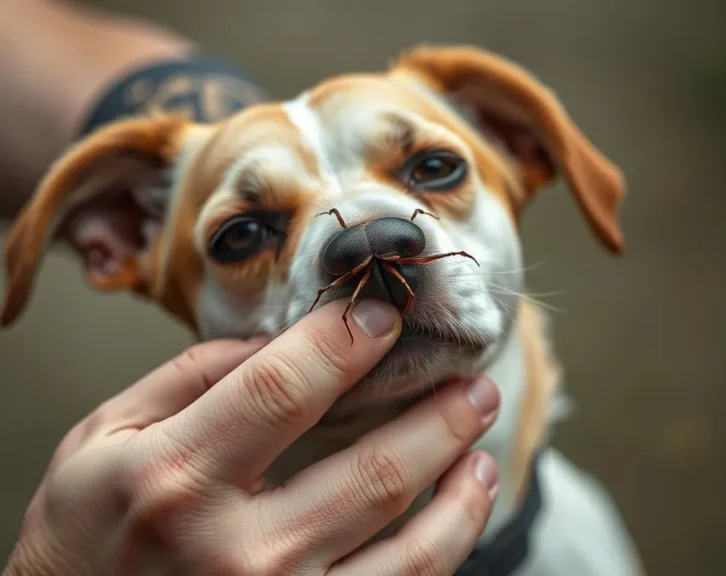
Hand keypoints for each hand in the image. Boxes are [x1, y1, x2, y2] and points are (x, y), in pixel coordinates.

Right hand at [3, 298, 499, 575]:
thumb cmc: (84, 534)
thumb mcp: (105, 435)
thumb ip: (192, 376)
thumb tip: (279, 340)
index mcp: (176, 477)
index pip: (285, 388)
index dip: (346, 341)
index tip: (383, 314)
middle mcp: (236, 552)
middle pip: (372, 473)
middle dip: (439, 416)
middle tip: (471, 380)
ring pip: (410, 550)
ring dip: (462, 486)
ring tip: (480, 438)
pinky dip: (448, 545)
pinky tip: (462, 504)